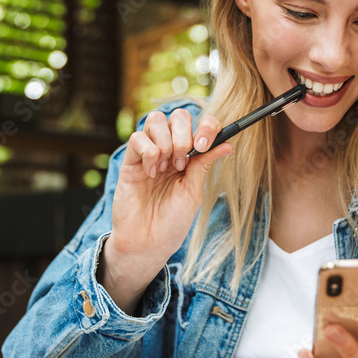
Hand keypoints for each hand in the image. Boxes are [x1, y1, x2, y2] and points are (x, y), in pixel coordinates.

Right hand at [101, 108, 232, 313]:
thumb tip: (228, 144)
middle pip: (177, 115)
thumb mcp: (194, 191)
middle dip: (184, 134)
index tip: (204, 146)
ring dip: (165, 142)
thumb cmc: (172, 221)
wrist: (149, 242)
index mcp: (189, 156)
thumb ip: (205, 165)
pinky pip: (137, 139)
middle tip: (182, 162)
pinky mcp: (130, 161)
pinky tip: (150, 173)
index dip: (205, 126)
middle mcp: (169, 150)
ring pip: (155, 120)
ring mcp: (148, 154)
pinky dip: (148, 152)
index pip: (199, 124)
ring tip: (166, 168)